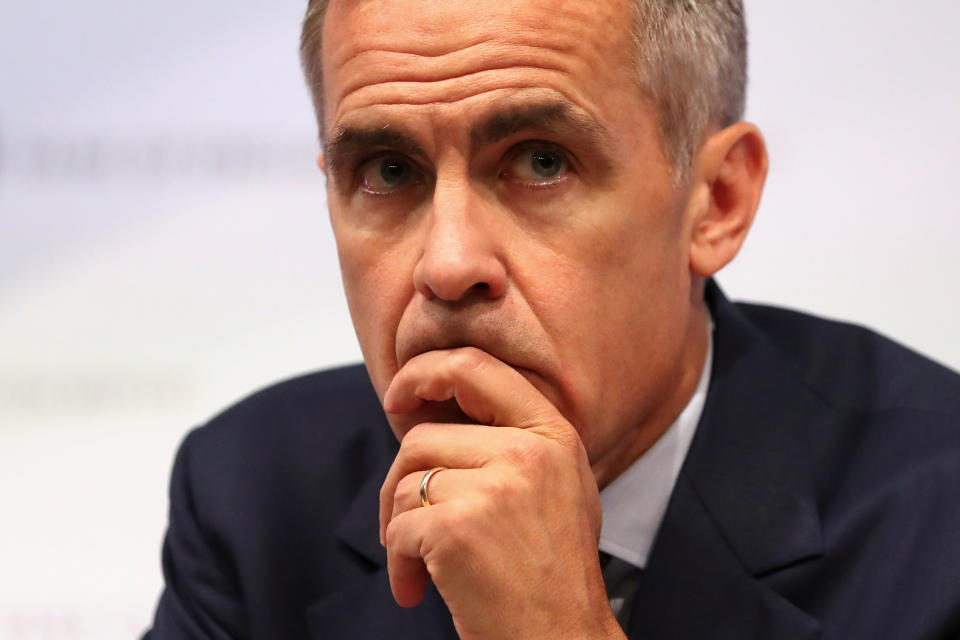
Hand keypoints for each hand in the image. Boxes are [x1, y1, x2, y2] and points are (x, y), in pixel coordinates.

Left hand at [379, 347, 624, 639]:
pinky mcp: (457, 528)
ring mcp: (493, 488)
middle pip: (423, 436)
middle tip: (400, 521)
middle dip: (400, 482)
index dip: (425, 373)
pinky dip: (398, 562)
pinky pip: (397, 527)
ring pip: (405, 482)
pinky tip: (418, 589)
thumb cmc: (553, 573)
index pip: (475, 368)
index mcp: (552, 434)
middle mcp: (527, 452)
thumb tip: (435, 412)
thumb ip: (513, 441)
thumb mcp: (557, 486)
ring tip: (420, 567)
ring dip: (398, 528)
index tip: (399, 396)